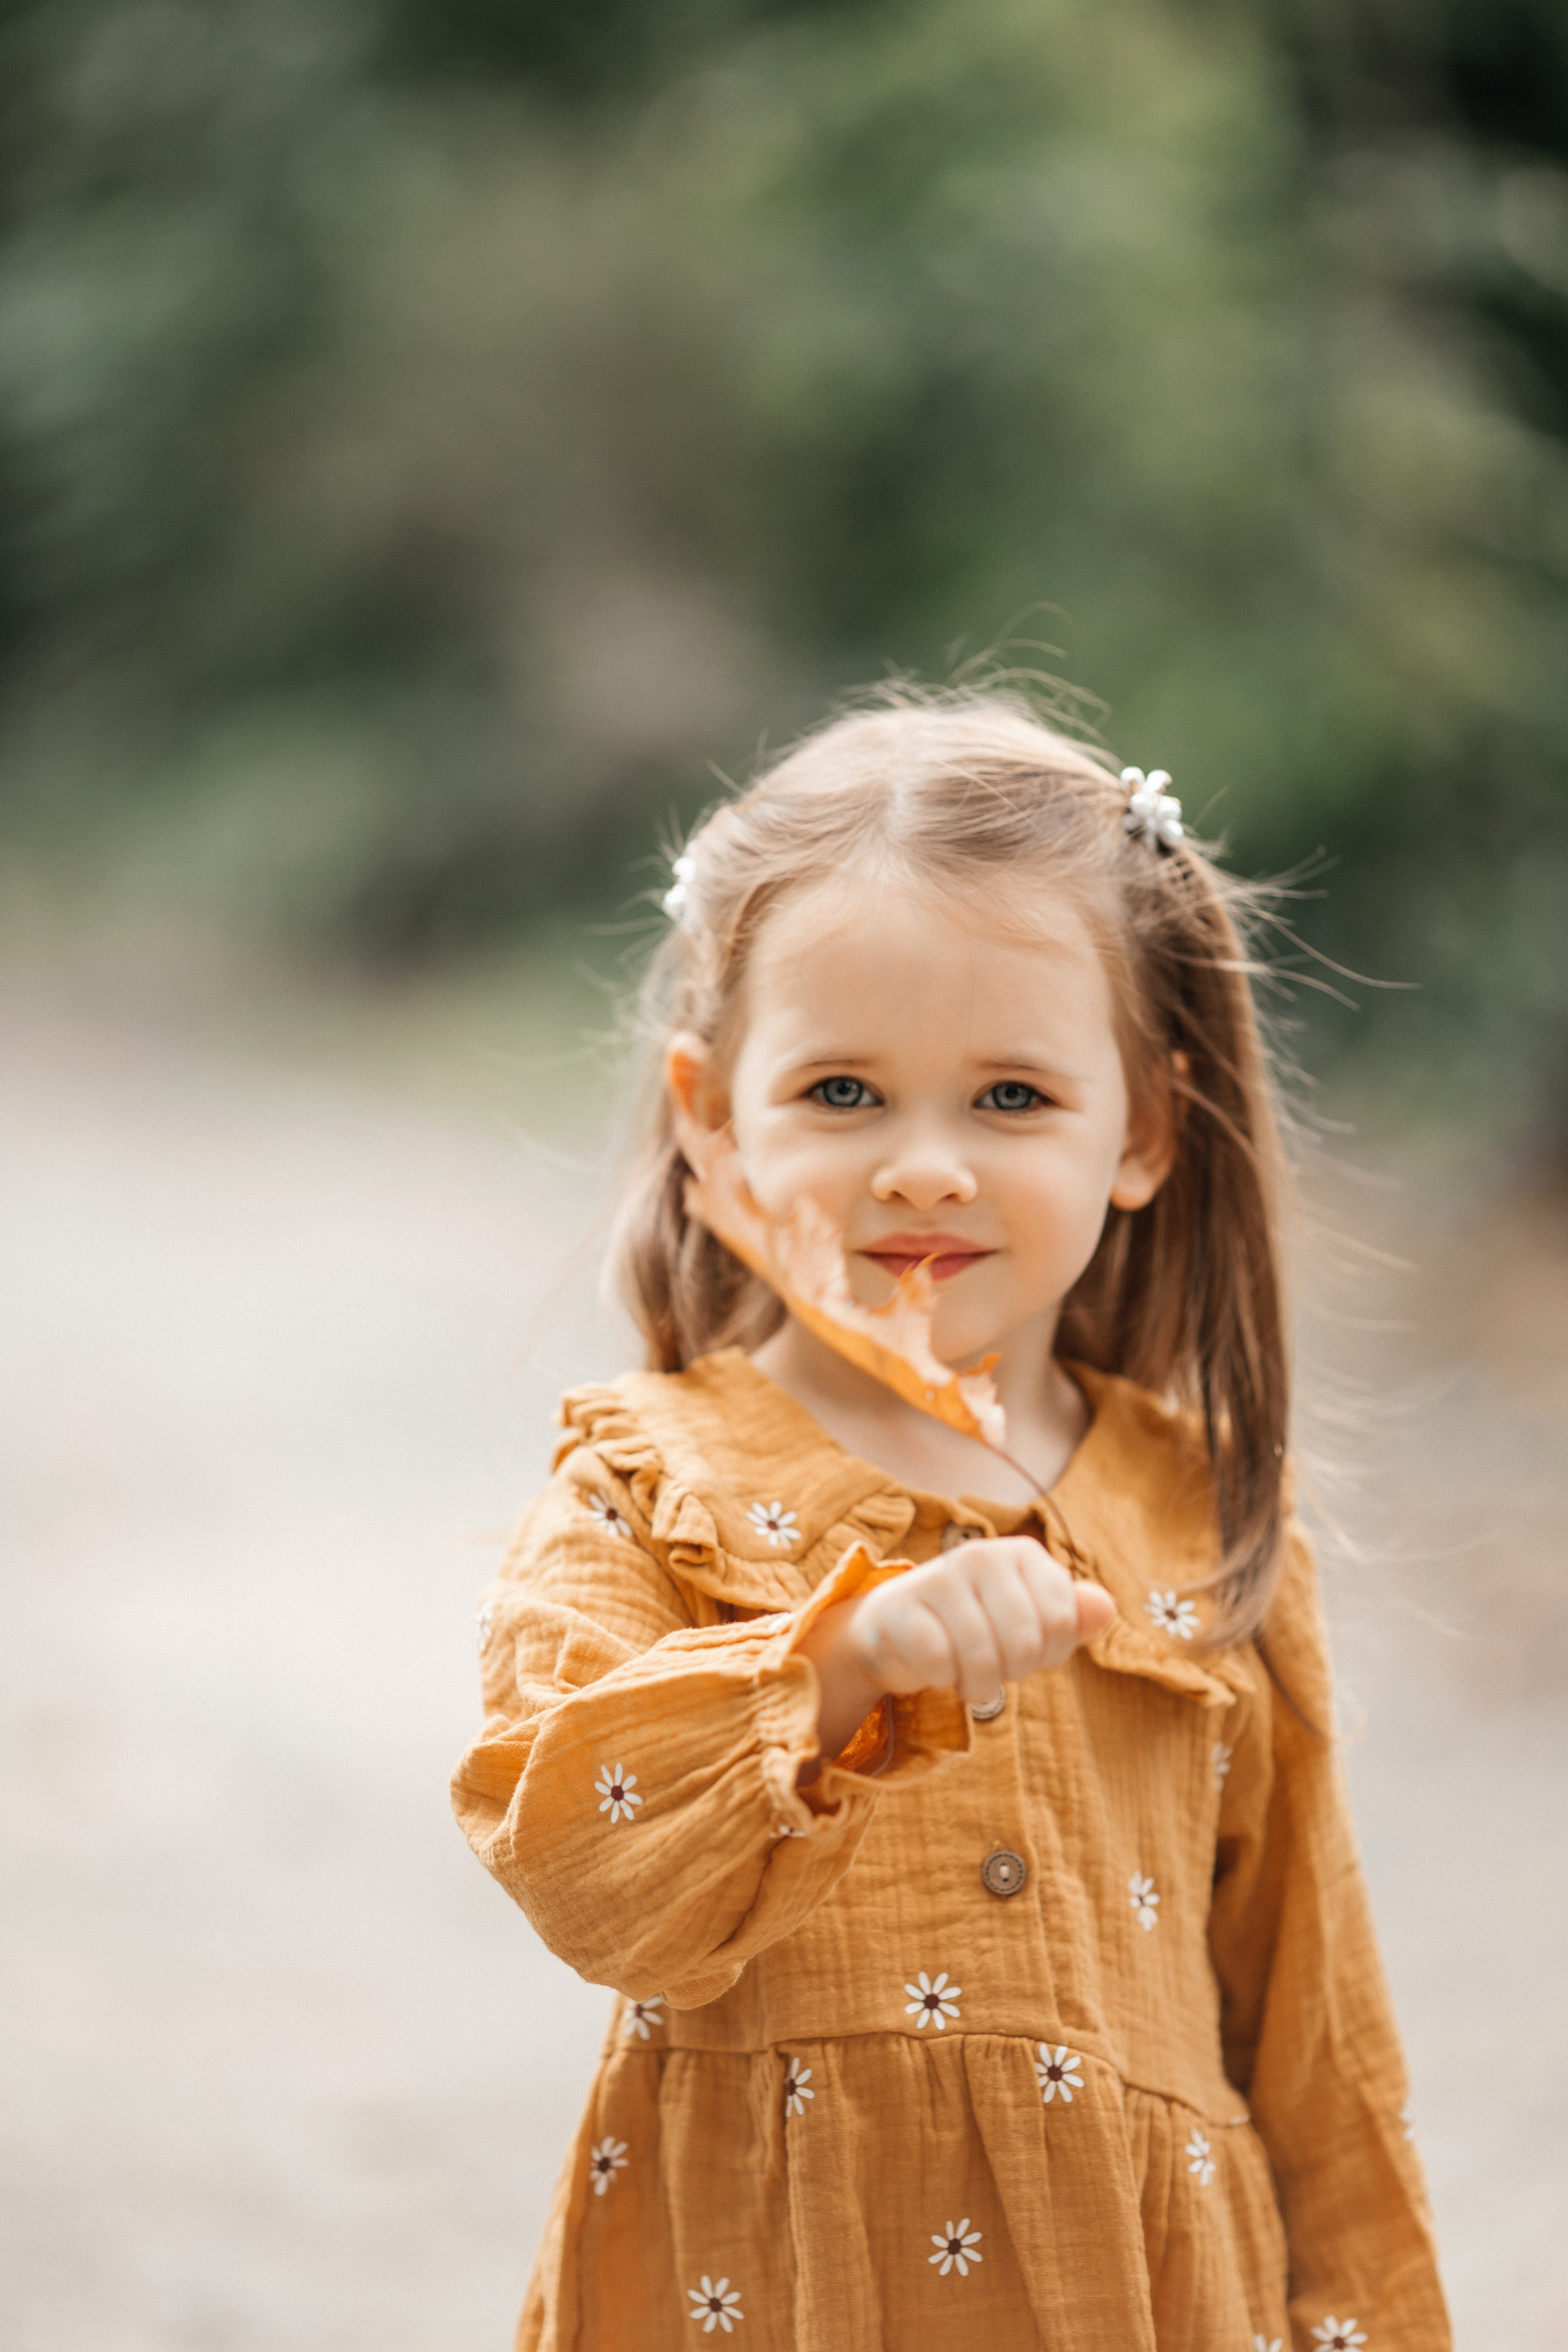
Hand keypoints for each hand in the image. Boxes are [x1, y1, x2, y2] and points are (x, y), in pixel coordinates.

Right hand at [796, 1537, 1116, 1768]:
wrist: (897, 1631)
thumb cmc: (976, 1627)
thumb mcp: (1030, 1622)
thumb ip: (1071, 1617)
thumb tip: (1106, 1608)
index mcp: (1021, 1553)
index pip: (1062, 1619)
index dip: (1051, 1652)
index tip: (1028, 1651)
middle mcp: (980, 1555)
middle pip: (1025, 1643)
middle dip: (1012, 1672)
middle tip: (994, 1667)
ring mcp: (937, 1577)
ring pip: (983, 1657)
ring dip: (978, 1685)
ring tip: (968, 1677)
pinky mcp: (900, 1607)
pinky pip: (939, 1662)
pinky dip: (942, 1679)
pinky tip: (936, 1668)